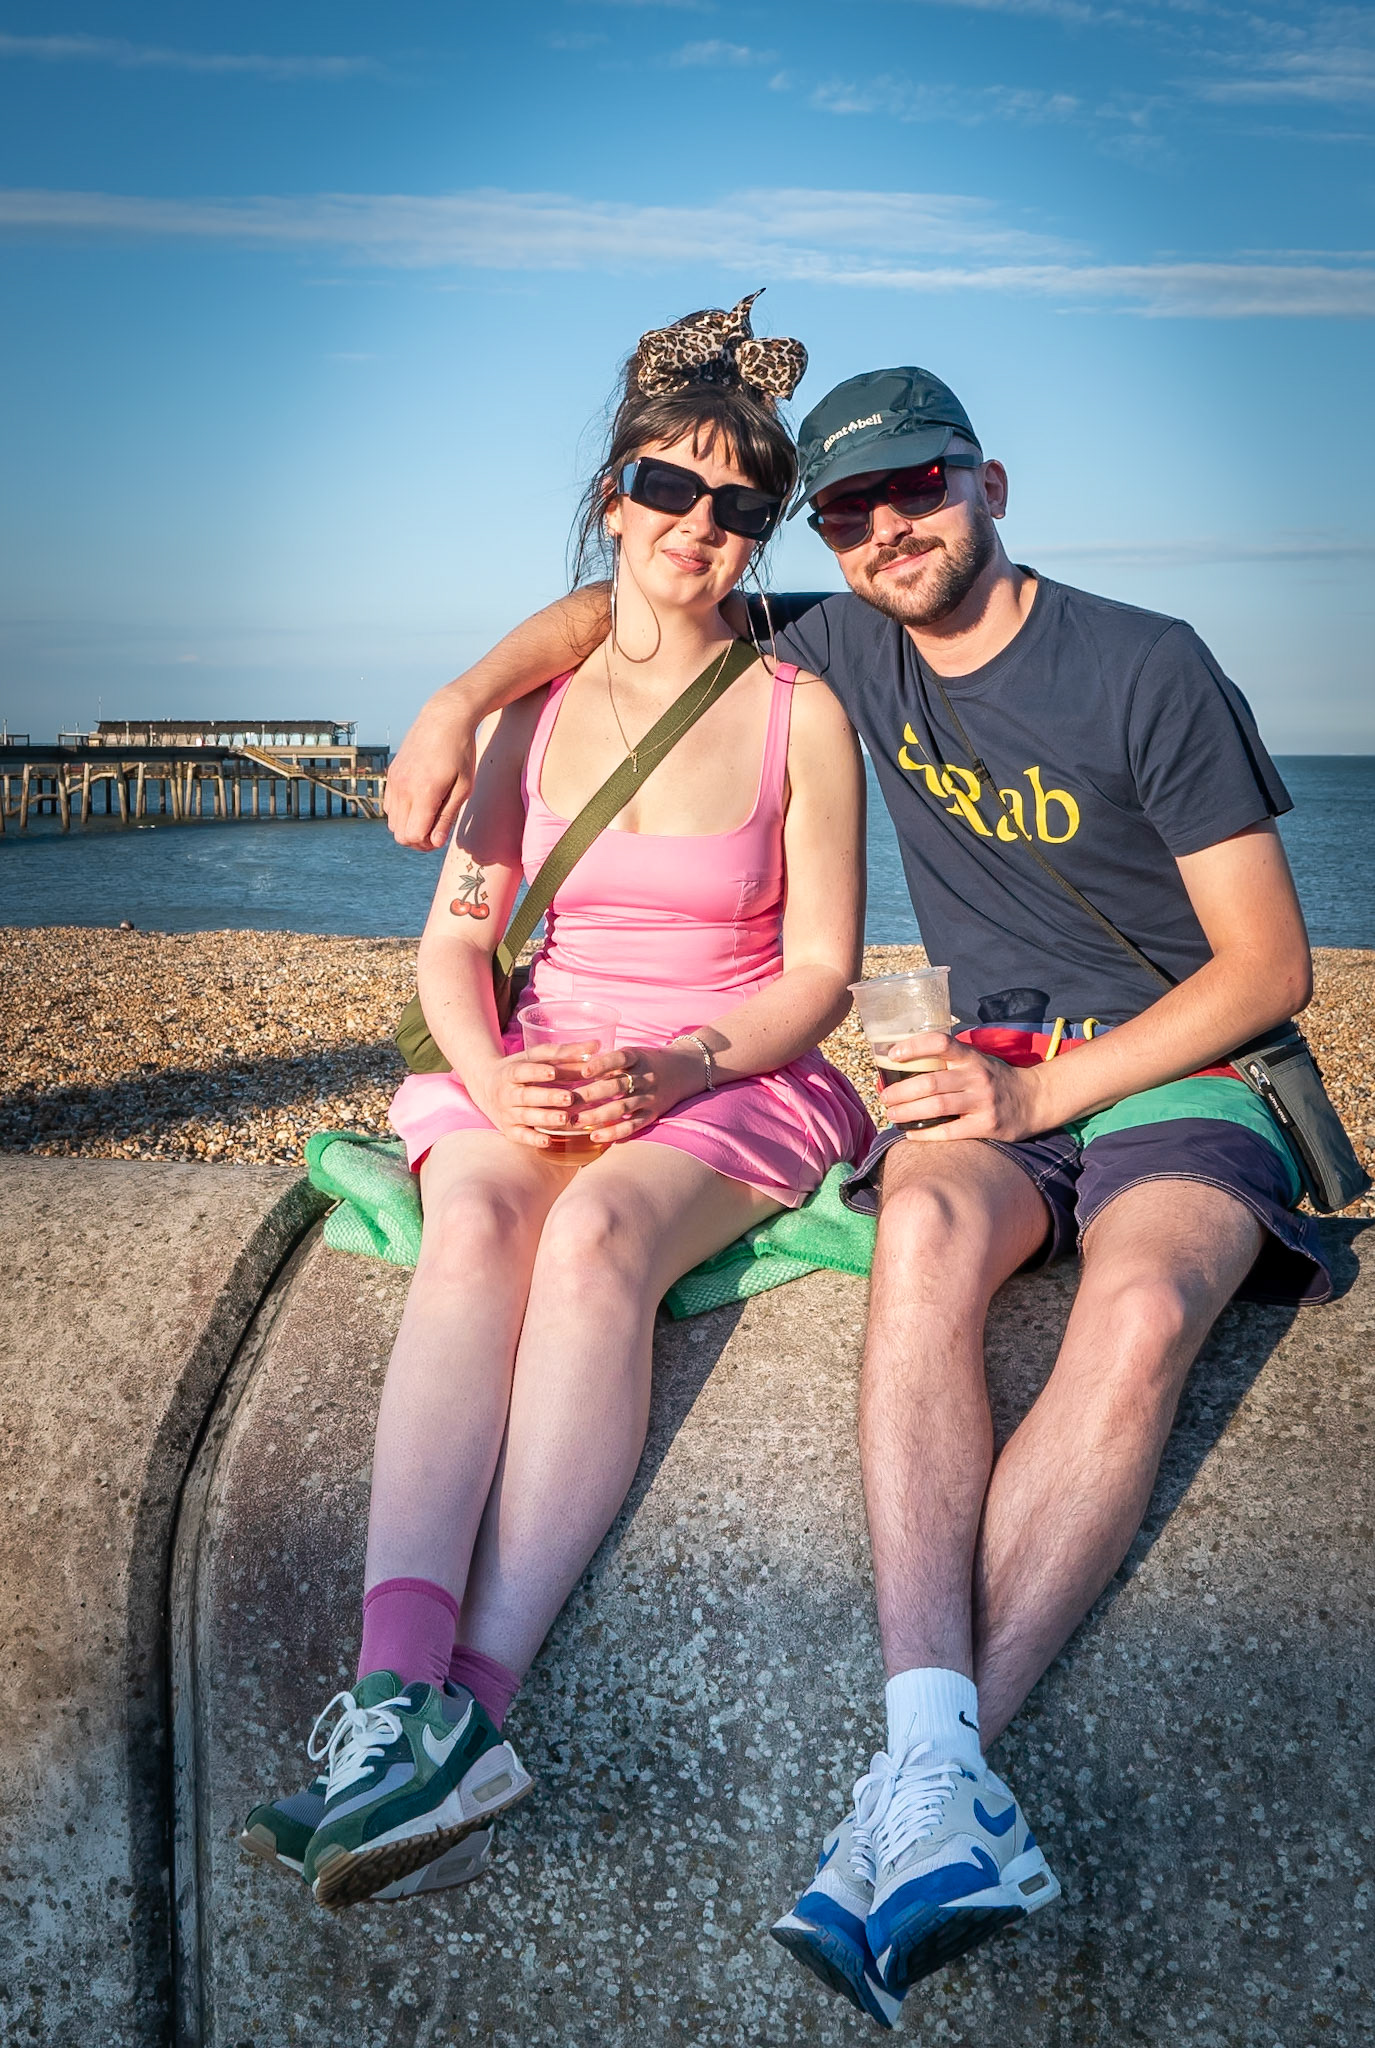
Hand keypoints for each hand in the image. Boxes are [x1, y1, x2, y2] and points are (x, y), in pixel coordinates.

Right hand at [384, 697, 476, 850]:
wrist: (444, 718)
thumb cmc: (460, 752)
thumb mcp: (463, 787)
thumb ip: (447, 816)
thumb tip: (435, 842)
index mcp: (424, 792)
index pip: (414, 836)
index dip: (428, 844)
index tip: (441, 837)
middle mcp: (403, 788)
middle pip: (400, 834)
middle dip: (418, 840)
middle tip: (437, 832)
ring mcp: (394, 781)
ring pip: (392, 823)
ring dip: (409, 827)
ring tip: (430, 818)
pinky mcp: (391, 775)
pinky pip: (389, 806)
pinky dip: (402, 813)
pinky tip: (420, 804)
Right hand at [466, 1047, 586, 1150]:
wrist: (485, 1087)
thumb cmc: (520, 1069)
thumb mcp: (535, 1057)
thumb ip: (565, 1052)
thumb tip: (596, 1045)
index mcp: (511, 1072)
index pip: (523, 1071)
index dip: (537, 1072)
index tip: (554, 1072)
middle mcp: (507, 1093)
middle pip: (526, 1096)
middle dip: (548, 1097)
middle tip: (569, 1097)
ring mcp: (507, 1113)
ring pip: (526, 1116)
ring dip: (545, 1118)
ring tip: (565, 1118)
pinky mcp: (510, 1130)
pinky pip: (521, 1136)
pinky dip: (533, 1139)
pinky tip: (548, 1141)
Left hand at [567, 1044, 700, 1145]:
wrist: (685, 1070)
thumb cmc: (648, 1061)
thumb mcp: (633, 1053)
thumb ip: (610, 1061)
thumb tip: (572, 1065)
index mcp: (638, 1058)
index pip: (619, 1059)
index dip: (601, 1064)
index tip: (583, 1071)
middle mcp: (645, 1077)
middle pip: (616, 1086)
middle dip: (589, 1094)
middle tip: (566, 1101)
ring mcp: (650, 1097)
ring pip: (622, 1108)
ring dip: (596, 1115)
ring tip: (574, 1121)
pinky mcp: (653, 1114)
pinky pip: (633, 1125)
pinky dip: (614, 1132)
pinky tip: (595, 1136)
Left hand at [878, 1033, 1047, 1143]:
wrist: (1034, 1099)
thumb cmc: (995, 1079)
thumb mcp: (977, 1061)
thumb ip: (949, 1062)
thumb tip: (904, 1066)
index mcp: (971, 1057)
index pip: (940, 1043)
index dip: (914, 1047)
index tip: (892, 1055)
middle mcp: (977, 1077)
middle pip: (929, 1083)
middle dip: (900, 1092)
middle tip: (883, 1097)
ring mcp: (982, 1102)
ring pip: (936, 1107)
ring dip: (907, 1112)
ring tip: (892, 1114)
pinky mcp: (986, 1126)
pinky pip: (949, 1132)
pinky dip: (925, 1134)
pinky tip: (911, 1134)